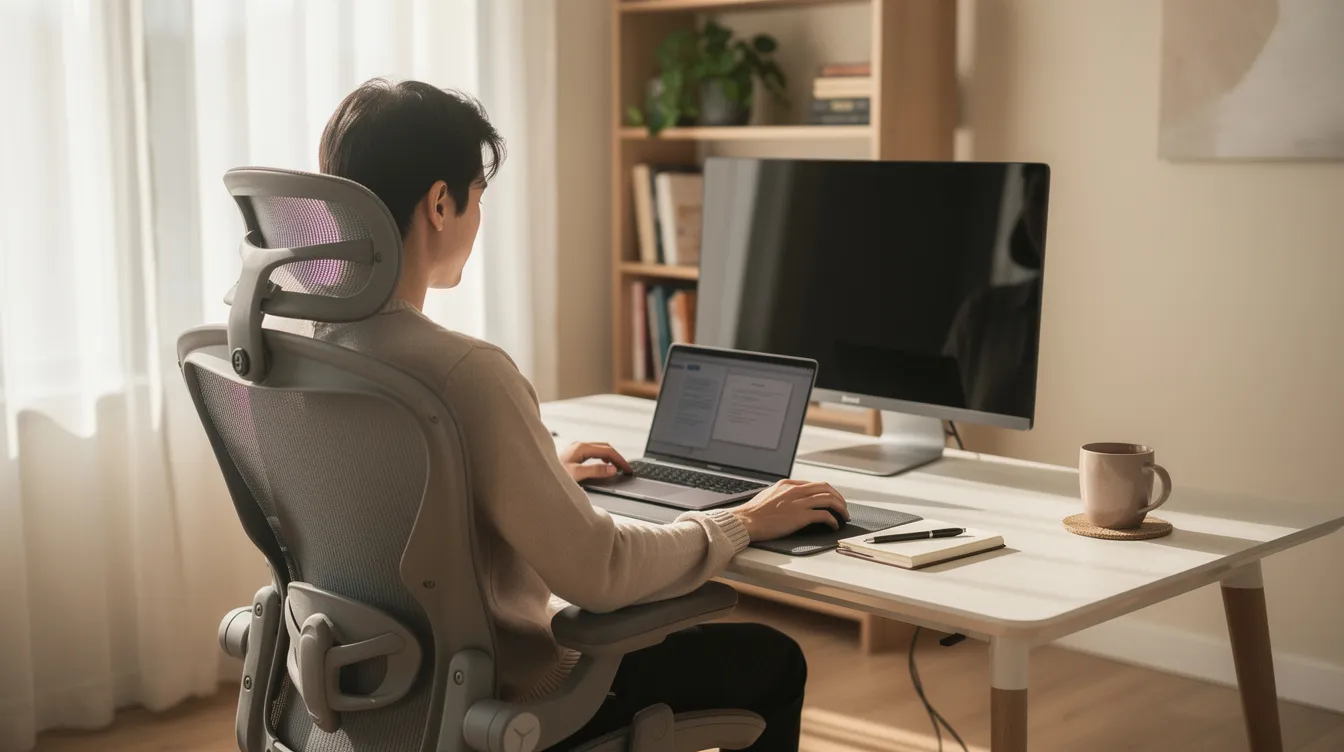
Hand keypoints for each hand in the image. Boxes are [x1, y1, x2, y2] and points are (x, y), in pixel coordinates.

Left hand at [559, 441, 632, 482]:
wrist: (536, 476)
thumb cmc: (553, 476)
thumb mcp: (576, 475)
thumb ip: (595, 470)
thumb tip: (612, 468)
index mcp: (581, 448)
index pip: (608, 450)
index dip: (620, 460)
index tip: (628, 469)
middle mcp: (579, 445)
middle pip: (605, 447)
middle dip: (617, 457)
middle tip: (626, 469)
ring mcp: (576, 449)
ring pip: (599, 449)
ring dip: (610, 457)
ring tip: (618, 468)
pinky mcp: (573, 454)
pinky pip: (593, 453)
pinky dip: (602, 458)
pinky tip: (603, 465)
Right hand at [731, 479, 848, 540]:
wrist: (746, 521)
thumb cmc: (753, 512)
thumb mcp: (768, 495)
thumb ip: (782, 494)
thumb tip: (789, 499)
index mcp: (787, 484)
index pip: (814, 484)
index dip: (827, 492)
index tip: (831, 500)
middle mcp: (795, 490)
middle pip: (826, 488)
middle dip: (838, 497)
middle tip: (843, 507)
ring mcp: (798, 503)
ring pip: (829, 499)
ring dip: (840, 508)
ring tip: (844, 516)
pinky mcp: (800, 516)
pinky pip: (824, 515)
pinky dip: (833, 520)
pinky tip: (834, 525)